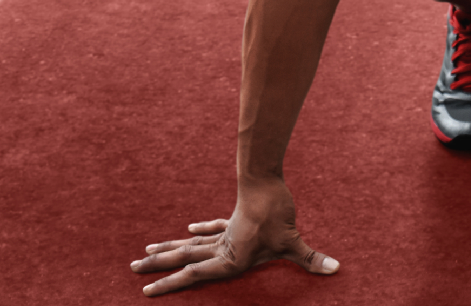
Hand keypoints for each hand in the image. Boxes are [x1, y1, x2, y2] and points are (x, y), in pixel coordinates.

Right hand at [130, 180, 337, 295]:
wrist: (264, 181)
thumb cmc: (276, 215)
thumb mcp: (293, 241)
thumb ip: (311, 258)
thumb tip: (337, 268)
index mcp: (229, 259)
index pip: (194, 275)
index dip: (170, 284)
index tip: (146, 290)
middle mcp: (222, 248)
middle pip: (184, 259)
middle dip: (159, 267)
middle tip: (133, 269)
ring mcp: (225, 233)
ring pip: (190, 245)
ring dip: (169, 249)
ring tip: (145, 251)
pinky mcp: (234, 220)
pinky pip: (213, 230)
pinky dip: (201, 231)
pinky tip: (189, 230)